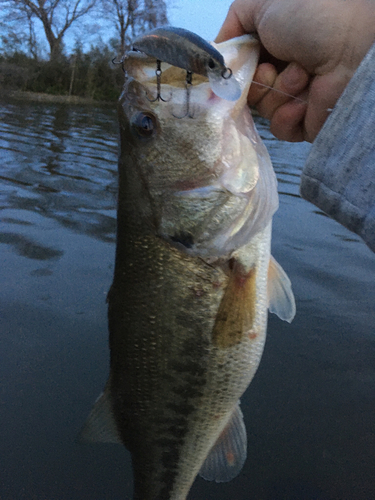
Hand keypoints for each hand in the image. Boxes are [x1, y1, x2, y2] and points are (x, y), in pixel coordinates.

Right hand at [216, 0, 374, 141]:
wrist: (351, 44)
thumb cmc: (310, 15)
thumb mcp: (260, 4)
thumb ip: (232, 25)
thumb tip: (217, 53)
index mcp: (272, 46)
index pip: (240, 69)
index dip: (235, 72)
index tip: (235, 68)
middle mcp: (282, 72)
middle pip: (248, 93)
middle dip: (256, 82)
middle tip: (273, 68)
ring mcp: (295, 98)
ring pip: (263, 111)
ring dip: (278, 93)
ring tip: (302, 74)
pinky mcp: (306, 122)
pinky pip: (281, 130)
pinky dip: (287, 117)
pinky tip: (302, 102)